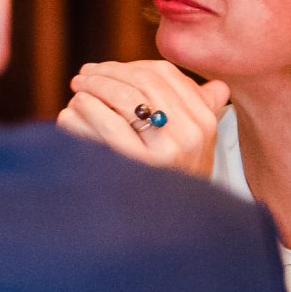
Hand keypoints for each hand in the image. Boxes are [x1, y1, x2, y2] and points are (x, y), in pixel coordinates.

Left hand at [56, 59, 227, 177]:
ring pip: (122, 98)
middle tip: (83, 75)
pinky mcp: (136, 165)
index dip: (127, 66)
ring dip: (92, 88)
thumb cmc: (172, 179)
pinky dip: (84, 110)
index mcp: (204, 121)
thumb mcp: (194, 147)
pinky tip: (74, 110)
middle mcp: (189, 135)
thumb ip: (199, 112)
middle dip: (106, 73)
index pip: (163, 74)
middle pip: (141, 82)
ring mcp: (164, 152)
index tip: (103, 69)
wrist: (163, 225)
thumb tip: (216, 86)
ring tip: (78, 90)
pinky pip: (105, 123)